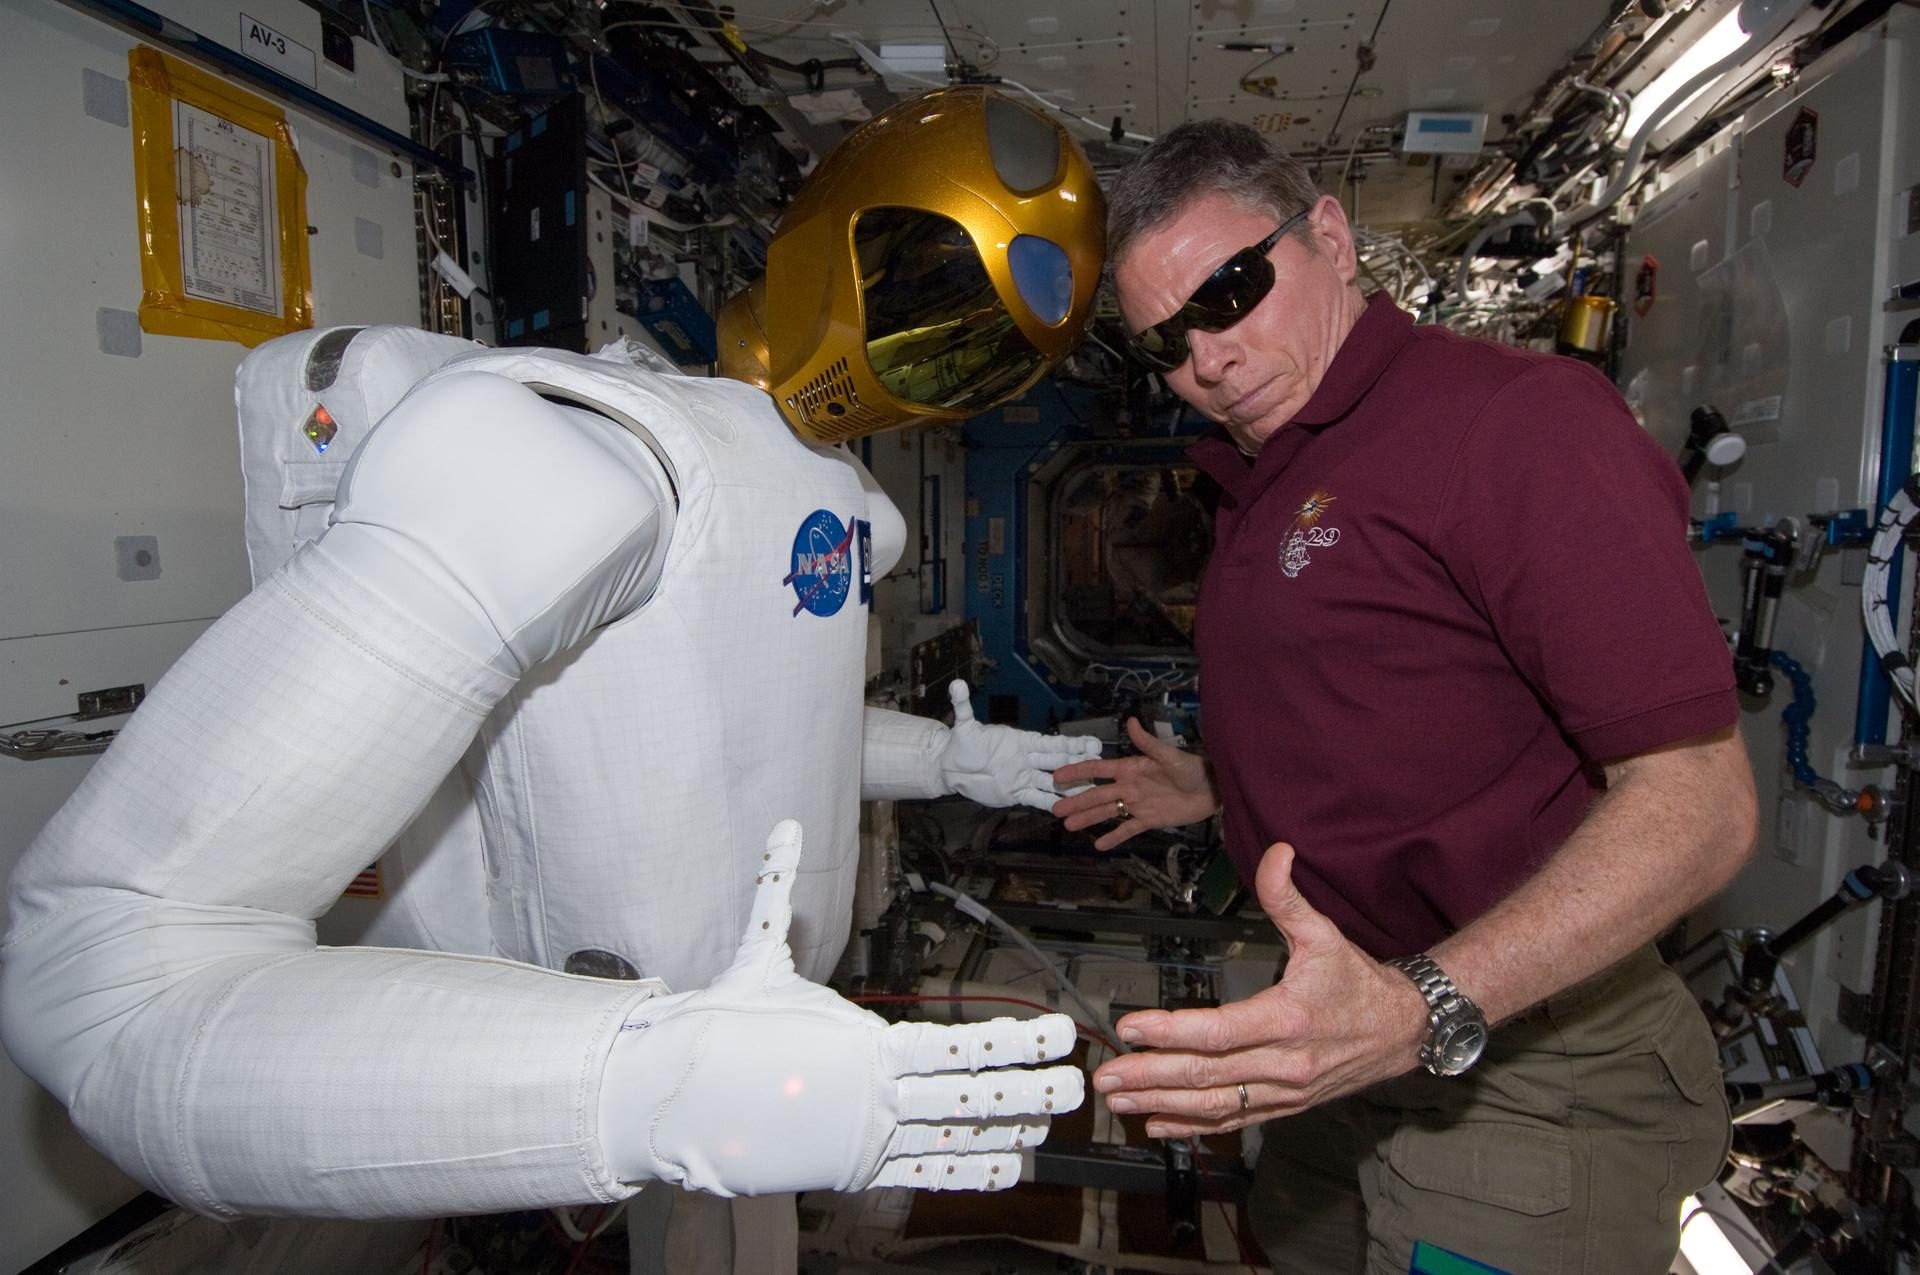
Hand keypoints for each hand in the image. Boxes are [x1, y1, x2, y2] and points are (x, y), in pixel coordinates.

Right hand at [607, 820, 1085, 1195]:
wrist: (674, 1096)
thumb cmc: (722, 1027)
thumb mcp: (758, 956)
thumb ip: (778, 892)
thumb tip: (780, 827)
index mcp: (865, 1045)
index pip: (957, 1047)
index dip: (1013, 1043)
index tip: (1056, 1034)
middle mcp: (875, 1097)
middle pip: (968, 1098)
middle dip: (1028, 1092)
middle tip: (1076, 1086)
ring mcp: (866, 1138)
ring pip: (952, 1140)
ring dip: (1006, 1132)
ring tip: (1049, 1128)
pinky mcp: (851, 1168)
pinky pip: (921, 1174)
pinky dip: (965, 1171)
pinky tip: (1003, 1168)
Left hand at [937, 679, 1101, 811]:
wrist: (950, 768)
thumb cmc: (961, 744)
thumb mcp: (963, 726)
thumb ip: (963, 706)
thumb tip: (957, 683)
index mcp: (1021, 741)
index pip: (1049, 743)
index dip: (1070, 744)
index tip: (1092, 743)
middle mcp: (1026, 759)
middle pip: (1057, 761)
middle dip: (1078, 762)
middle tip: (1101, 764)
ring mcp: (1022, 778)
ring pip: (1051, 783)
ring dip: (1071, 786)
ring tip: (1092, 790)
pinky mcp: (1014, 794)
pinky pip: (1036, 799)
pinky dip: (1050, 804)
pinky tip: (1067, 810)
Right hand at [1050, 717, 1218, 849]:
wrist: (1213, 789)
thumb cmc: (1191, 768)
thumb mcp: (1169, 754)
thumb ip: (1147, 742)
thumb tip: (1130, 720)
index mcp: (1130, 768)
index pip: (1098, 769)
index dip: (1077, 772)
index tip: (1057, 776)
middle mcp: (1129, 786)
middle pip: (1097, 794)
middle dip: (1076, 801)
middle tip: (1054, 808)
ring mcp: (1137, 805)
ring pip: (1107, 812)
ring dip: (1088, 818)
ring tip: (1068, 826)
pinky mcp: (1149, 820)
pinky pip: (1128, 830)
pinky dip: (1113, 837)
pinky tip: (1098, 845)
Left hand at [1090, 842, 1428, 1137]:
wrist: (1404, 1030)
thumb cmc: (1358, 982)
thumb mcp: (1324, 934)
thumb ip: (1288, 897)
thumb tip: (1276, 852)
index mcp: (1289, 1019)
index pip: (1218, 1031)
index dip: (1170, 1032)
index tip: (1131, 1028)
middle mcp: (1285, 1064)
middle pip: (1207, 1075)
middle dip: (1150, 1077)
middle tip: (1107, 1077)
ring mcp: (1283, 1092)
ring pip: (1215, 1105)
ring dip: (1161, 1105)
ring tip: (1120, 1100)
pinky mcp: (1284, 1107)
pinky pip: (1233, 1120)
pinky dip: (1193, 1125)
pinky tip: (1158, 1123)